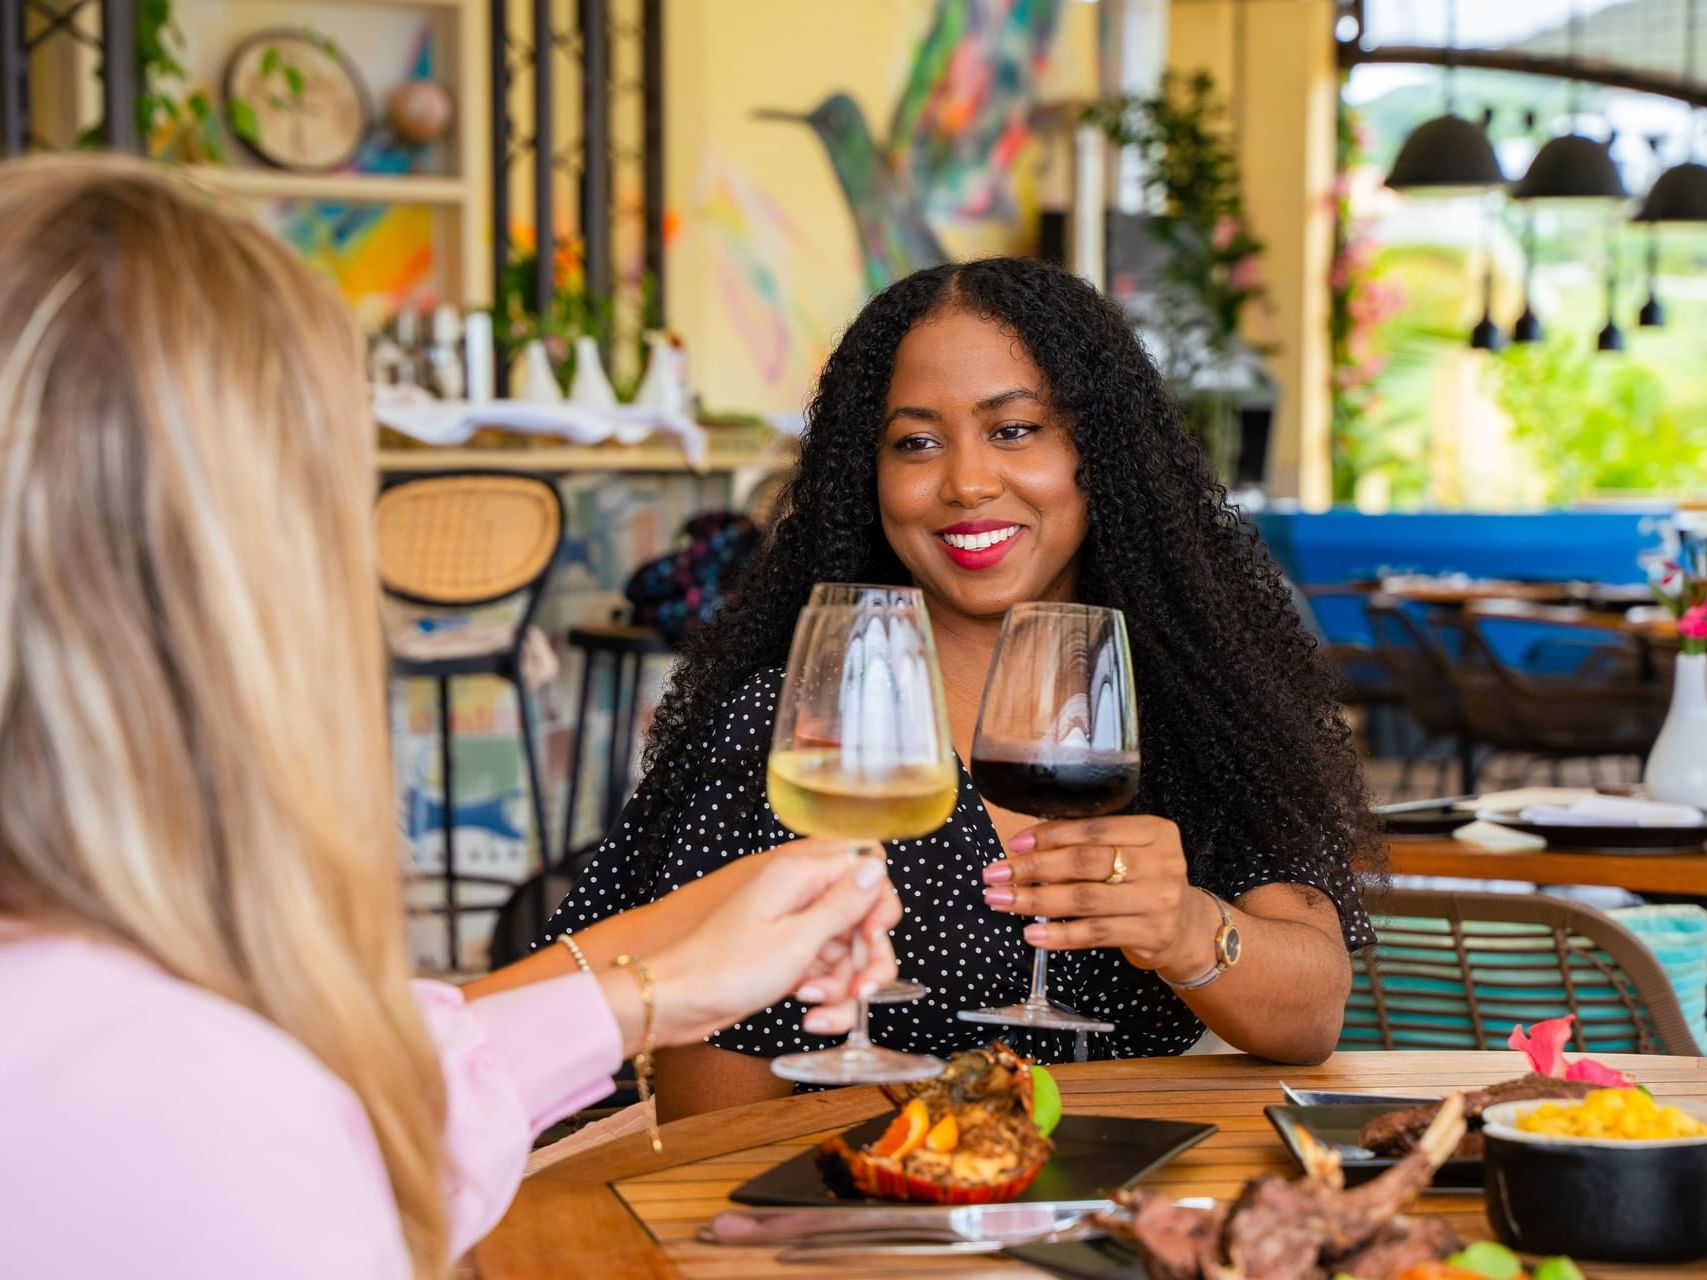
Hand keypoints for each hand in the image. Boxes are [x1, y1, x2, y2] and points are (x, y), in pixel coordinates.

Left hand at [648, 839, 900, 1044]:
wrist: (677, 1002)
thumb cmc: (726, 969)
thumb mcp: (797, 940)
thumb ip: (842, 904)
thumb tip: (876, 866)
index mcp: (798, 873)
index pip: (865, 865)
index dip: (879, 903)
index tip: (874, 938)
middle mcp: (798, 892)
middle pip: (862, 913)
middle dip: (869, 956)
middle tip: (862, 989)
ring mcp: (794, 924)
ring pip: (848, 947)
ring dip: (844, 983)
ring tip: (816, 1004)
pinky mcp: (788, 953)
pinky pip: (826, 968)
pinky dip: (826, 993)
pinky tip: (810, 1013)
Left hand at [979, 815, 1218, 982]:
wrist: (1186, 928)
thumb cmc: (1143, 882)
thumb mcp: (1127, 852)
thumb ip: (1088, 844)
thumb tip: (1024, 845)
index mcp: (1154, 830)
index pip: (1093, 829)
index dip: (1049, 836)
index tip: (1013, 845)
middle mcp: (1161, 862)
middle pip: (1085, 862)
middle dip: (1033, 868)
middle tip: (995, 874)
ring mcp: (1159, 900)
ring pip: (1085, 899)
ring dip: (1036, 901)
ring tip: (1002, 901)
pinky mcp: (1152, 934)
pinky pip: (1095, 934)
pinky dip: (1059, 935)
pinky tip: (1032, 934)